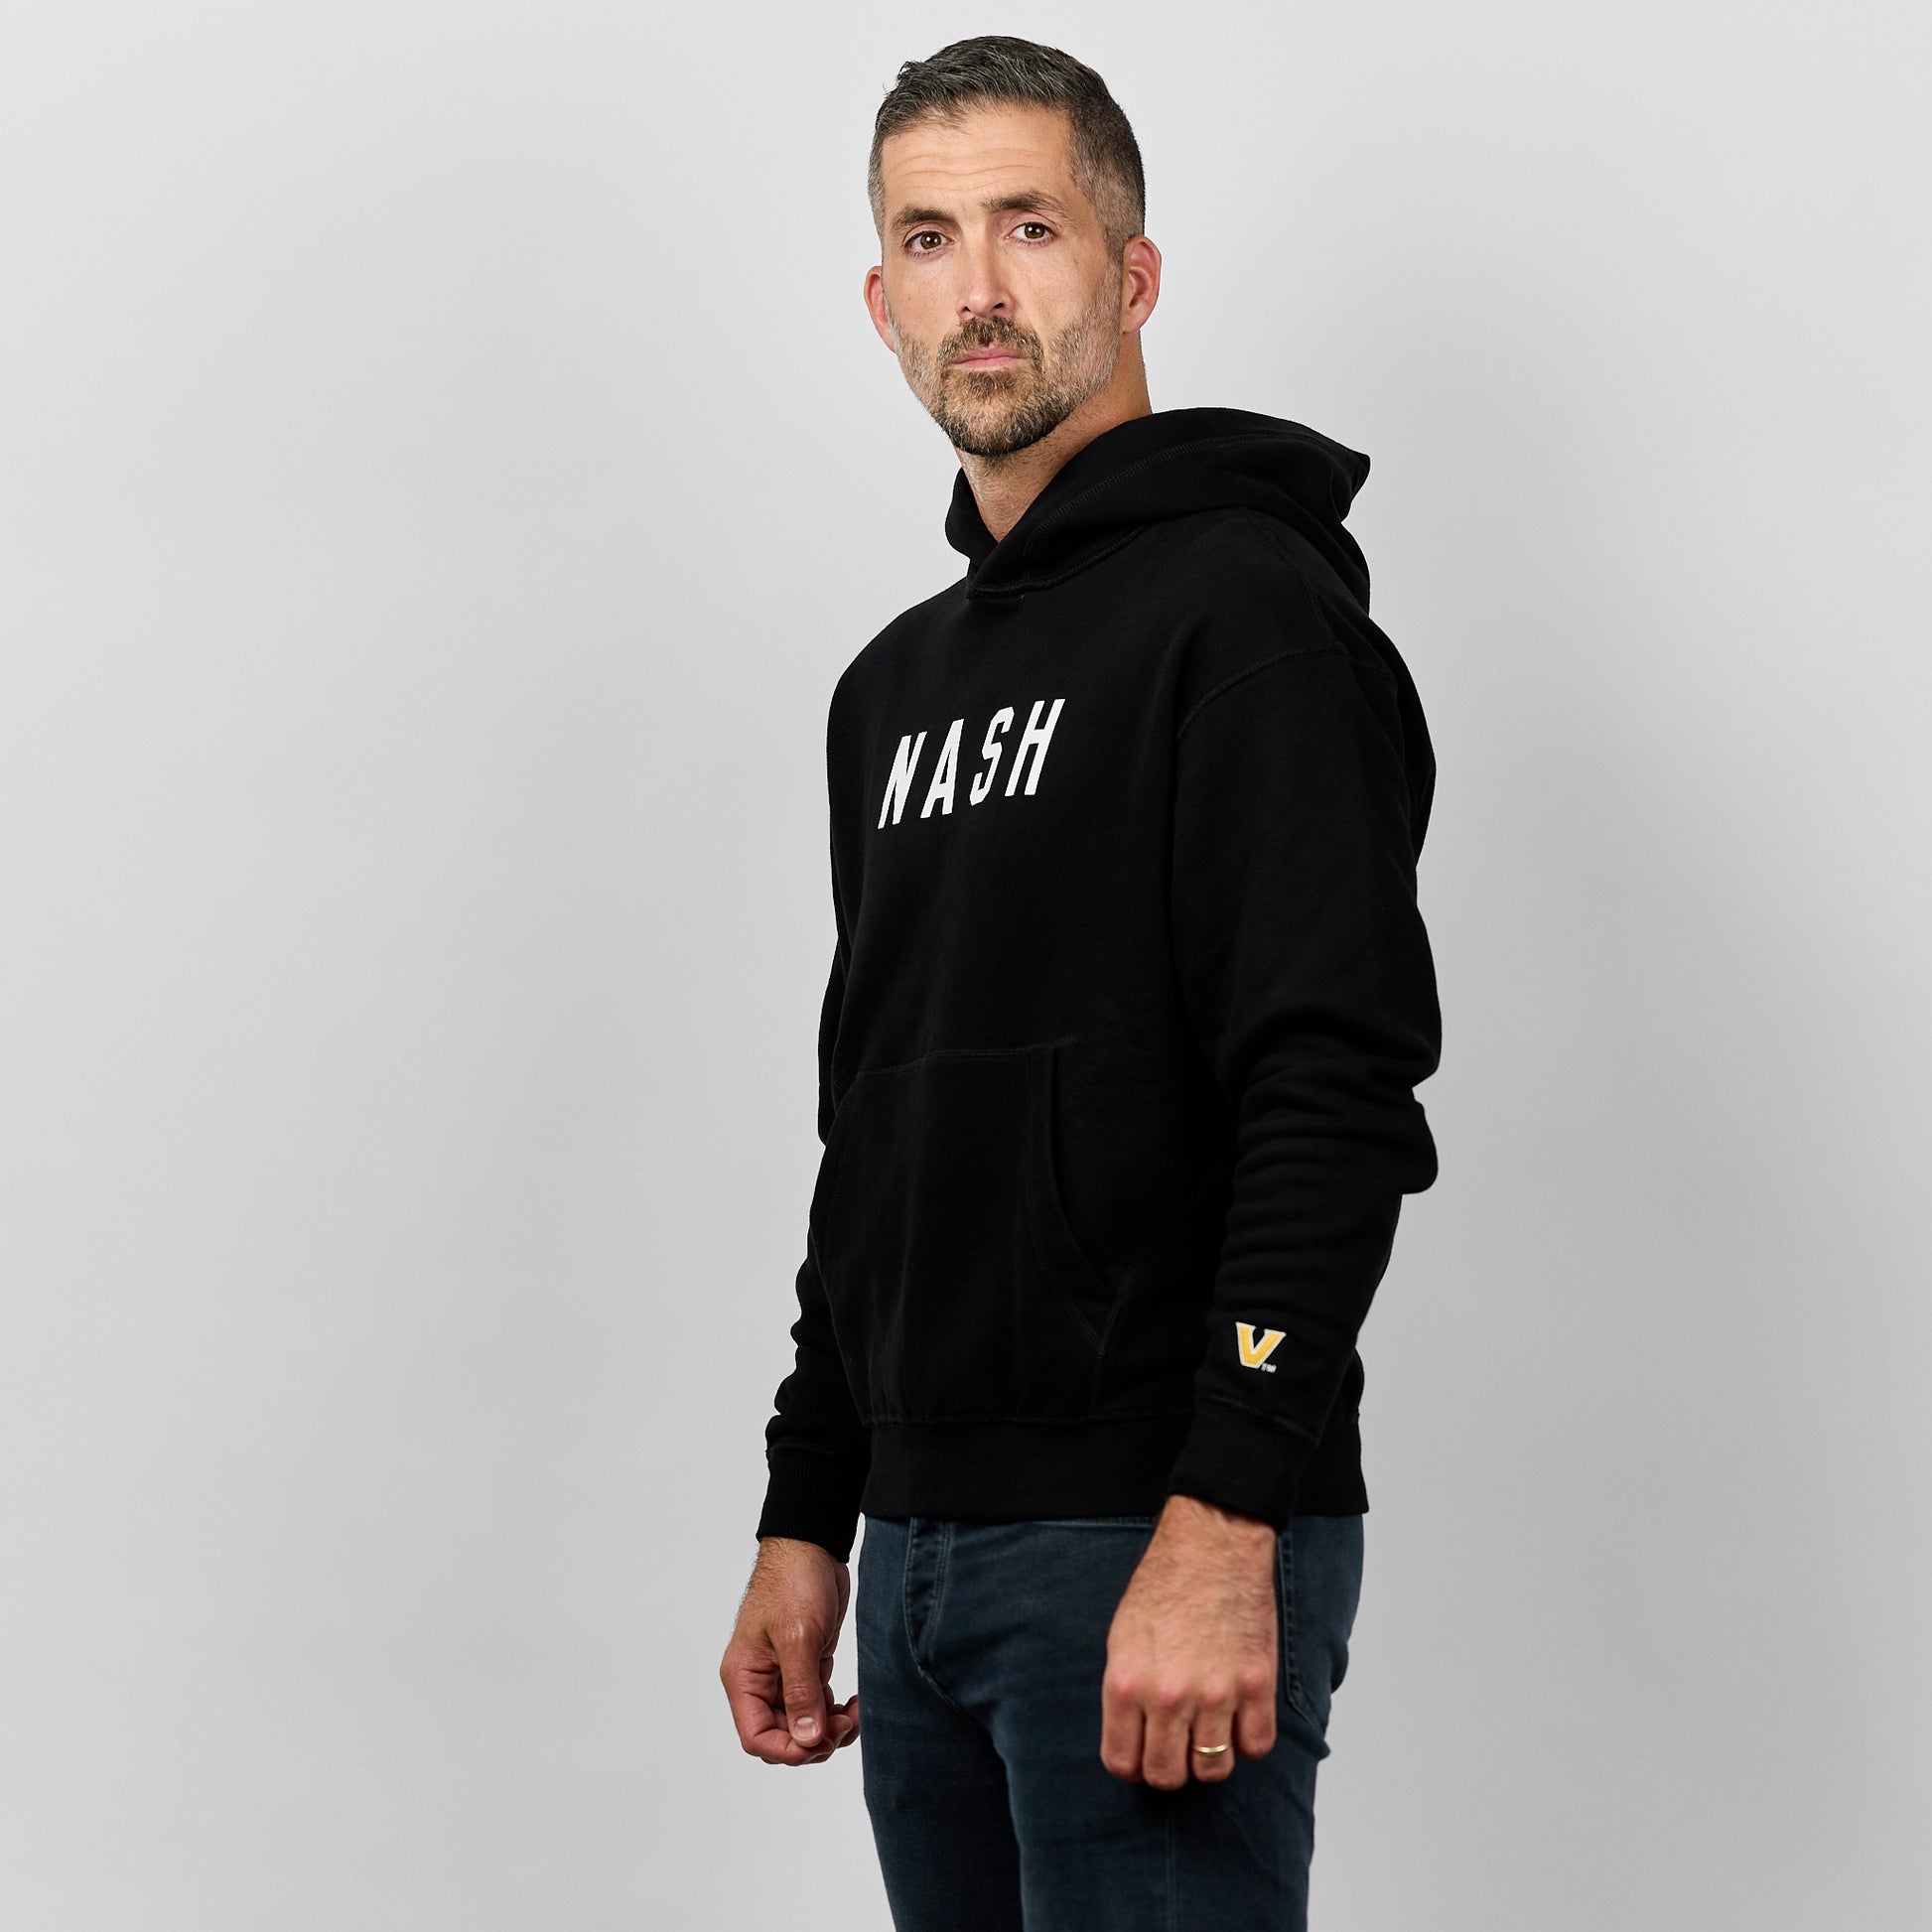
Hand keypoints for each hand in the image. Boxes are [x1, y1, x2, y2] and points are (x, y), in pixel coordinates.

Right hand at [720, 1536, 860, 1765]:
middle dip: (814, 1741)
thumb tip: (806, 1740)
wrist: (813, 1546)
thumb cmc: (794, 1582)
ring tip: (854, 1714)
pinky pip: (817, 1706)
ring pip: (802, 1726)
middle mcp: (760, 1682)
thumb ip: (801, 1690)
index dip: (788, 1750)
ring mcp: (784, 1676)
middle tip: (844, 1725)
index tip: (820, 1741)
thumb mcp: (798, 1637)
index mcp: (745, 1678)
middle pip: (781, 1737)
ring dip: (829, 1730)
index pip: (756, 1737)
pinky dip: (836, 1713)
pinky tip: (854, 1704)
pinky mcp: (807, 1667)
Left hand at [1100, 1493, 1279, 1788]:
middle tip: (1175, 1745)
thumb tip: (1133, 1740)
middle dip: (1169, 1767)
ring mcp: (1216, 1692)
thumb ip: (1126, 1694)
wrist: (1211, 1545)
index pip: (1122, 1762)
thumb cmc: (1163, 1585)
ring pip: (1213, 1769)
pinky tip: (1238, 1716)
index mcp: (1126, 1683)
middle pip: (1168, 1776)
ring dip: (1209, 1757)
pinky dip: (1247, 1739)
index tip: (1142, 1753)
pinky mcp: (1257, 1683)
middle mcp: (1169, 1695)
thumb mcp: (1121, 1639)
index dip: (1132, 1764)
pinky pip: (1256, 1745)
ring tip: (1207, 1730)